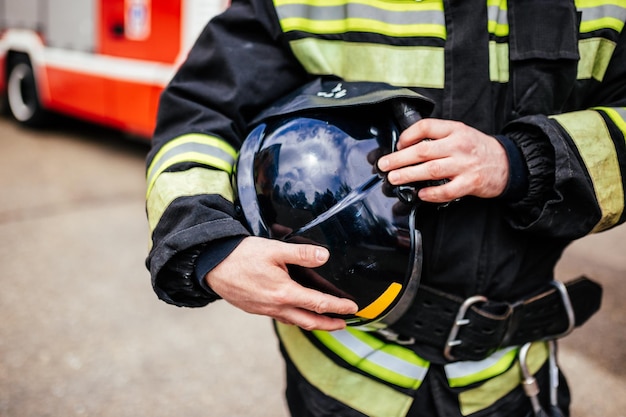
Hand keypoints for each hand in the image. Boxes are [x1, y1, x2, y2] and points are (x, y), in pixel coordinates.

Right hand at [205, 236, 358, 330]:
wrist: (212, 266)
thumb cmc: (242, 256)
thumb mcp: (274, 249)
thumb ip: (301, 254)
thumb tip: (324, 256)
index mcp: (284, 293)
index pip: (319, 304)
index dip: (338, 307)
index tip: (353, 309)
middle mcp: (276, 306)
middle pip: (310, 321)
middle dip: (329, 325)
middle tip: (344, 324)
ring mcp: (265, 310)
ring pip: (295, 321)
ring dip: (313, 323)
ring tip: (325, 321)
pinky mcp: (256, 309)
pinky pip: (281, 317)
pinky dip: (295, 318)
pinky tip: (296, 312)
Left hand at [377, 118, 508, 202]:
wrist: (507, 163)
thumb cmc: (477, 149)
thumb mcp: (460, 134)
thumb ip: (438, 137)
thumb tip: (407, 146)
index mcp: (455, 130)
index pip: (426, 127)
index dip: (407, 135)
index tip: (398, 145)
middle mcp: (459, 145)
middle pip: (422, 151)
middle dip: (398, 159)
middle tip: (384, 165)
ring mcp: (465, 165)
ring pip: (431, 170)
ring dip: (409, 175)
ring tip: (394, 178)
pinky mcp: (471, 183)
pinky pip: (447, 190)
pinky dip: (432, 193)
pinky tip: (421, 194)